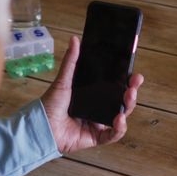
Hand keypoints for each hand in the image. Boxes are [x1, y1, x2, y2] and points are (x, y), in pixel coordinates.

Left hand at [41, 36, 143, 154]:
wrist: (41, 127)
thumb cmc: (50, 105)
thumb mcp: (62, 81)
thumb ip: (71, 61)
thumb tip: (75, 39)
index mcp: (93, 94)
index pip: (114, 86)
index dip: (126, 79)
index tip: (133, 71)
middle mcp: (98, 108)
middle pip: (121, 100)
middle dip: (131, 91)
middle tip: (135, 81)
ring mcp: (99, 123)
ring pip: (121, 116)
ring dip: (128, 105)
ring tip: (129, 95)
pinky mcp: (97, 137)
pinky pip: (113, 134)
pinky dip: (120, 127)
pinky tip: (119, 118)